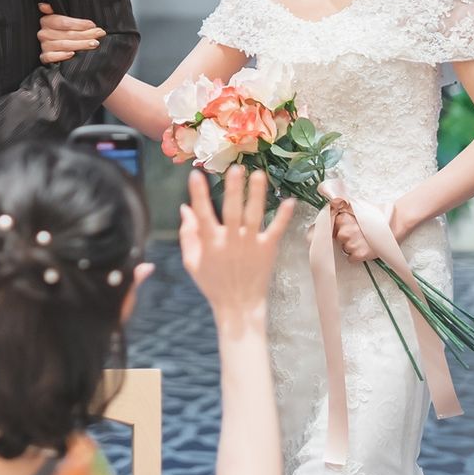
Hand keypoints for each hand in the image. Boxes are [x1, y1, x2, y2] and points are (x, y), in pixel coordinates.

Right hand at [37, 2, 104, 64]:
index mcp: (47, 20)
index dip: (79, 24)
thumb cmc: (64, 30)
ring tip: (94, 43)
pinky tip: (72, 54)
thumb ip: (60, 11)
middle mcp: (43, 33)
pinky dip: (62, 56)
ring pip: (63, 45)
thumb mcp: (65, 19)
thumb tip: (44, 6)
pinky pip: (51, 57)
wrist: (58, 47)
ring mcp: (44, 45)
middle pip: (67, 34)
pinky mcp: (44, 57)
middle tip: (99, 34)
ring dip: (80, 44)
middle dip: (85, 34)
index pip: (64, 22)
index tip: (93, 25)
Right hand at [180, 166, 293, 327]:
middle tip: (235, 168)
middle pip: (232, 211)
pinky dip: (283, 217)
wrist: (238, 306)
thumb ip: (187, 234)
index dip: (198, 194)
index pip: (202, 214)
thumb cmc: (212, 282)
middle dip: (233, 190)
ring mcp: (251, 245)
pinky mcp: (267, 251)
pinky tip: (289, 201)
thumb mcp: (192, 261)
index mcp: (210, 243)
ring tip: (259, 175)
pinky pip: (276, 231)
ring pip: (254, 216)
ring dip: (257, 195)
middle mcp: (231, 241)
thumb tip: (184, 207)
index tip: (196, 175)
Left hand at [332, 204, 400, 262]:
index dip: (341, 229)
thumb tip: (333, 212)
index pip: (332, 228)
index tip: (346, 230)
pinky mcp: (360, 254)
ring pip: (345, 249)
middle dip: (346, 238)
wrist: (395, 222)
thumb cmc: (377, 215)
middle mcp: (344, 232)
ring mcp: (352, 244)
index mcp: (342, 219)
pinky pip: (351, 259)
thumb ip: (342, 211)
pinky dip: (357, 256)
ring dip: (352, 247)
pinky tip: (365, 249)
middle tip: (358, 235)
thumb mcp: (355, 208)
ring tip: (364, 242)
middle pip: (338, 239)